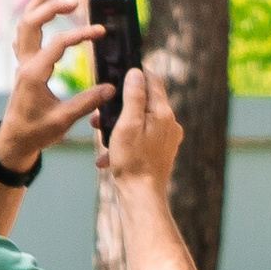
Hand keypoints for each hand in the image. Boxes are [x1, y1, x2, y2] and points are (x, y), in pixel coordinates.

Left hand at [0, 0, 108, 167]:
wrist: (14, 142)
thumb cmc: (36, 133)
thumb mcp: (64, 120)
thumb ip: (87, 102)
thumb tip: (112, 88)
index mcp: (34, 74)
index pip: (57, 44)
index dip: (80, 34)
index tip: (101, 32)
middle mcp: (25, 64)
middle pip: (31, 23)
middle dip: (51, 7)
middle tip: (74, 1)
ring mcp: (22, 63)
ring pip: (24, 24)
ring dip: (36, 3)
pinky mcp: (24, 66)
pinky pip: (25, 34)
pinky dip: (32, 17)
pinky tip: (39, 8)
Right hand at [106, 61, 184, 193]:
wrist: (141, 197)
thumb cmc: (132, 160)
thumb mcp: (127, 124)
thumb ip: (133, 97)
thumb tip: (137, 72)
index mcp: (163, 113)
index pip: (153, 81)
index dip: (136, 74)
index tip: (118, 73)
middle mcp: (170, 124)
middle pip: (145, 102)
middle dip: (121, 105)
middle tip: (101, 115)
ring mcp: (167, 139)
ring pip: (140, 122)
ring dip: (119, 125)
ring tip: (101, 135)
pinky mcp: (161, 152)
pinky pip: (141, 139)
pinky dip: (124, 143)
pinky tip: (107, 157)